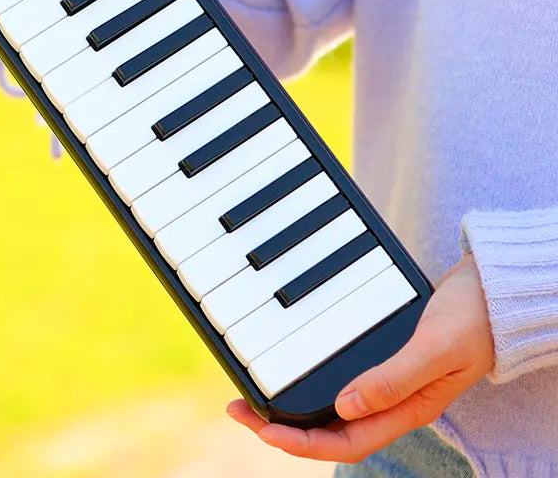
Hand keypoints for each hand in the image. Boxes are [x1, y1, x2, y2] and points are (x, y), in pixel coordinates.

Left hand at [227, 254, 493, 463]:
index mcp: (407, 409)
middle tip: (240, 409)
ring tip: (254, 392)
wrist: (494, 290)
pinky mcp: (383, 358)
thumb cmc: (472, 319)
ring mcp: (387, 380)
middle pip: (330, 428)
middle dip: (282, 427)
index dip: (301, 443)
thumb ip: (393, 377)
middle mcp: (392, 400)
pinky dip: (311, 376)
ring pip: (331, 406)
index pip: (345, 441)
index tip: (262, 429)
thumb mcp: (433, 348)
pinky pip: (341, 377)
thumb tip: (345, 405)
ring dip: (292, 405)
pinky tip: (290, 362)